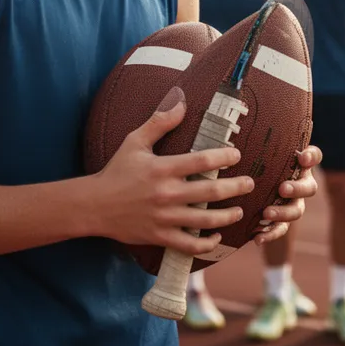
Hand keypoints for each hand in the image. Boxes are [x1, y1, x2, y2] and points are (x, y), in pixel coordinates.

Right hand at [93, 87, 254, 255]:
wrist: (94, 205)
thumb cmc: (116, 171)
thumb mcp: (134, 141)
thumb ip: (159, 121)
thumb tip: (181, 100)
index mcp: (162, 169)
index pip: (201, 162)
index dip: (224, 157)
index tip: (236, 155)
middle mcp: (166, 194)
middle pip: (211, 192)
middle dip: (236, 187)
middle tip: (250, 184)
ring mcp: (164, 218)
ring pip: (205, 221)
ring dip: (227, 216)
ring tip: (239, 210)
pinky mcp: (160, 237)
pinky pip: (189, 245)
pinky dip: (206, 244)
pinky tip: (216, 236)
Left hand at [253, 144, 321, 245]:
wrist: (248, 187)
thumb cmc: (254, 158)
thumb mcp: (257, 147)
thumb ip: (258, 135)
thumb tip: (238, 112)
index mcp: (298, 162)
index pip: (314, 156)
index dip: (311, 157)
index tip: (303, 157)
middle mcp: (300, 182)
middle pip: (309, 187)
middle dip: (297, 189)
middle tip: (283, 188)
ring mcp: (292, 203)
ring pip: (297, 211)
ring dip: (283, 213)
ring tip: (267, 214)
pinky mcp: (280, 221)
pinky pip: (280, 230)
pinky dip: (270, 234)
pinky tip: (257, 238)